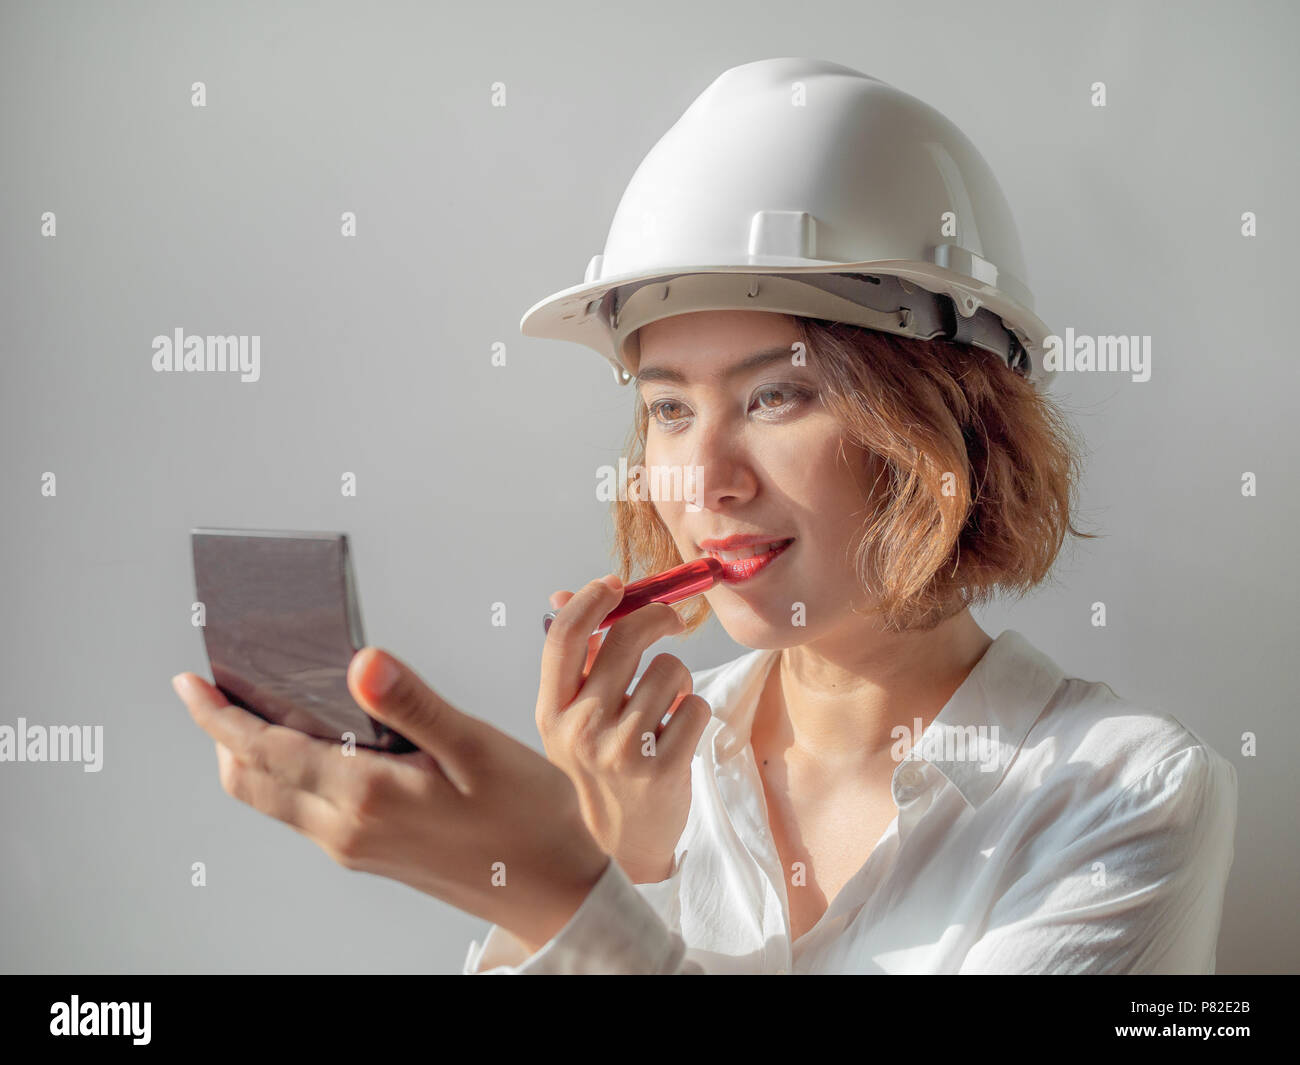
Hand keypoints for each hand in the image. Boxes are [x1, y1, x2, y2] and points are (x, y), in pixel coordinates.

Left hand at [172, 647, 610, 954]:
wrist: (555, 892)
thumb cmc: (527, 820)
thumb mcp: (477, 750)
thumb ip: (413, 704)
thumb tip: (360, 661)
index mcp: (365, 797)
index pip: (264, 750)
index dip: (219, 715)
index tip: (191, 682)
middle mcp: (347, 829)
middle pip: (250, 782)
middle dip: (223, 734)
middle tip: (218, 687)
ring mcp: (356, 847)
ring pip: (274, 800)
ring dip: (254, 756)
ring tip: (263, 706)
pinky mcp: (372, 853)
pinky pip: (305, 811)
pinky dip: (289, 774)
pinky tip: (322, 743)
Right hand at [536, 574, 710, 883]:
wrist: (624, 841)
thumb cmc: (601, 764)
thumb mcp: (573, 716)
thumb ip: (575, 658)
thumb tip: (566, 594)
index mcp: (552, 711)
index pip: (564, 636)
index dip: (592, 599)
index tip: (616, 584)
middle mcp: (581, 728)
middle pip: (626, 638)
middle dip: (657, 617)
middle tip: (670, 620)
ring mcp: (622, 750)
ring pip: (671, 670)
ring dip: (679, 679)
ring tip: (666, 705)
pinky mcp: (663, 767)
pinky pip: (696, 705)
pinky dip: (695, 710)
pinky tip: (679, 732)